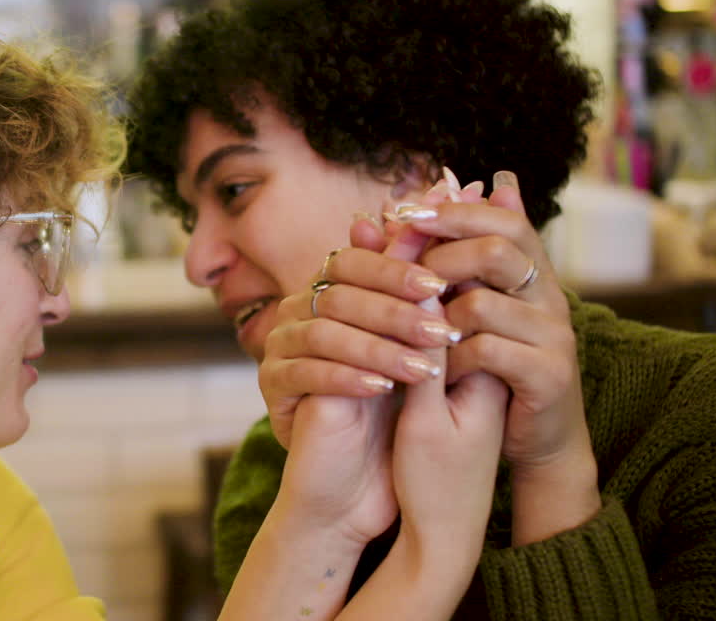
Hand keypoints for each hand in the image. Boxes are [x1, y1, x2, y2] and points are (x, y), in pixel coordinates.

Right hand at [260, 180, 469, 547]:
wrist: (364, 484)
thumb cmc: (401, 410)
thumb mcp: (420, 350)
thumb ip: (420, 295)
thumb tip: (435, 231)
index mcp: (332, 291)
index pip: (354, 260)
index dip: (394, 268)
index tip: (442, 284)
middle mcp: (301, 311)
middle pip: (338, 292)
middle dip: (393, 310)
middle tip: (439, 330)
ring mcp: (281, 347)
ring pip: (324, 331)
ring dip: (377, 347)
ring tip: (423, 369)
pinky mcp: (273, 386)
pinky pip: (305, 372)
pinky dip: (347, 377)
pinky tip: (383, 390)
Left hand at [385, 171, 600, 542]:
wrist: (535, 441)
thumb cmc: (490, 370)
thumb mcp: (466, 311)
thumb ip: (445, 261)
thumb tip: (404, 200)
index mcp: (534, 275)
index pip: (505, 220)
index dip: (456, 212)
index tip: (404, 212)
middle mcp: (550, 298)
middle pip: (497, 250)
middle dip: (438, 258)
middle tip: (402, 276)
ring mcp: (554, 336)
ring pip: (481, 304)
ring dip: (434, 318)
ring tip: (412, 332)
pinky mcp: (549, 375)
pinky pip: (486, 352)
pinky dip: (448, 360)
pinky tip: (430, 371)